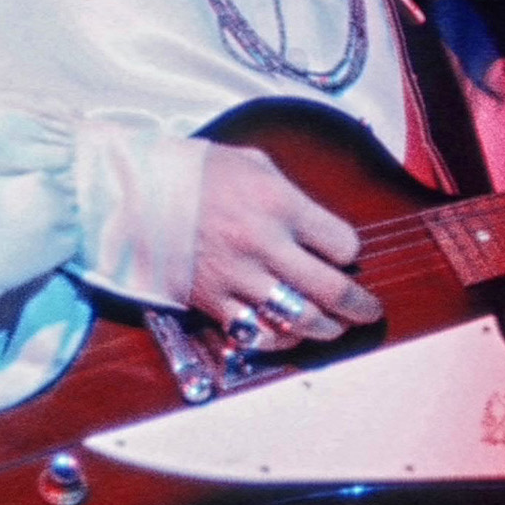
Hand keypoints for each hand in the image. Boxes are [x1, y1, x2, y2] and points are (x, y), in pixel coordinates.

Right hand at [188, 141, 383, 348]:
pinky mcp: (212, 302)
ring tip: (335, 327)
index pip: (341, 243)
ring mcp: (238, 278)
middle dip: (358, 305)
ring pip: (299, 319)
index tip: (342, 252)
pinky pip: (257, 334)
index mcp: (278, 204)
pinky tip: (290, 335)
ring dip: (326, 328)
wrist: (136, 195)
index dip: (348, 250)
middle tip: (368, 311)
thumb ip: (289, 191)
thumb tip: (315, 220)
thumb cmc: (197, 173)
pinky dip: (280, 341)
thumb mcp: (251, 162)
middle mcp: (264, 244)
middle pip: (330, 288)